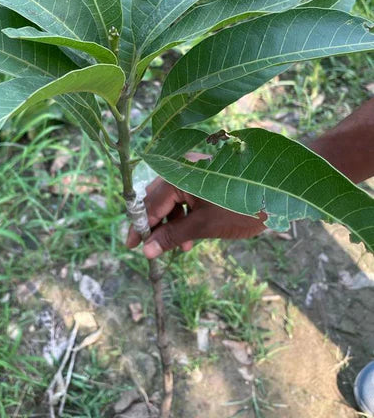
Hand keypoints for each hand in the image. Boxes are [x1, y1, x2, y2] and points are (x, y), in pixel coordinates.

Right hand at [126, 169, 266, 258]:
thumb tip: (147, 251)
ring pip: (173, 199)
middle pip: (158, 198)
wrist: (284, 191)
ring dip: (172, 223)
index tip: (132, 246)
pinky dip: (186, 215)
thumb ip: (173, 235)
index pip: (149, 203)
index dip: (141, 226)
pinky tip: (191, 237)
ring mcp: (196, 170)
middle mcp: (183, 166)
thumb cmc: (242, 207)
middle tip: (151, 249)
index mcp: (178, 173)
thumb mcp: (204, 225)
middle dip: (156, 225)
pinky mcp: (208, 176)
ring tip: (180, 248)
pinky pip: (187, 195)